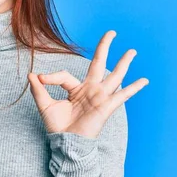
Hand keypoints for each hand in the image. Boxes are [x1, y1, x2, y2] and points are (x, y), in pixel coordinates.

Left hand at [28, 30, 148, 138]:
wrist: (66, 143)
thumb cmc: (58, 127)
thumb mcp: (45, 105)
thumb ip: (39, 89)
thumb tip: (31, 74)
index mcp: (76, 89)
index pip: (65, 75)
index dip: (51, 76)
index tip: (40, 79)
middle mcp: (90, 90)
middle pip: (99, 63)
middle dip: (105, 47)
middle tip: (111, 32)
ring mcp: (100, 97)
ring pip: (114, 76)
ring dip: (123, 63)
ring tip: (132, 51)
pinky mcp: (106, 107)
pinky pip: (122, 96)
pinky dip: (134, 88)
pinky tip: (144, 80)